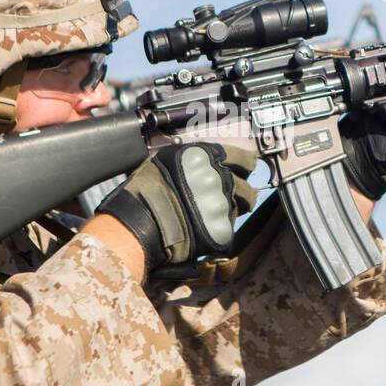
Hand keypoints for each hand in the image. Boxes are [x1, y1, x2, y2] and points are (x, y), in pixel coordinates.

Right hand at [97, 142, 258, 269]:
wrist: (137, 224)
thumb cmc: (143, 192)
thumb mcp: (164, 159)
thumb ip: (191, 160)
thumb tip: (202, 159)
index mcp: (206, 156)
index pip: (244, 157)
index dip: (246, 164)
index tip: (248, 168)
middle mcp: (218, 177)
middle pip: (245, 185)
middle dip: (240, 191)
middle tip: (231, 196)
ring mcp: (222, 204)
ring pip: (239, 207)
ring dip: (233, 209)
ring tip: (215, 214)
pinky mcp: (221, 230)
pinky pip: (227, 228)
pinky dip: (218, 229)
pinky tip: (203, 229)